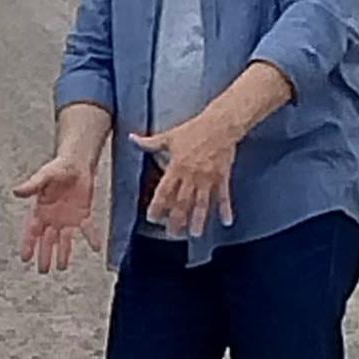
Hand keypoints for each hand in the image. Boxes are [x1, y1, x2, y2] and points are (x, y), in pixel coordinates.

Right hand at [14, 156, 102, 273]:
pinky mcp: (82, 215)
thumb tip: (16, 191)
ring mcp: (68, 218)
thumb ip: (32, 185)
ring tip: (61, 267)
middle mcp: (53, 218)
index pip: (32, 231)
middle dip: (44, 255)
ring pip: (64, 240)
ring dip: (63, 253)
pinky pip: (87, 228)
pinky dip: (91, 237)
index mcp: (40, 210)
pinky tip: (96, 247)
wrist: (77, 163)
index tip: (25, 258)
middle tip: (43, 270)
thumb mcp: (44, 176)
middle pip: (47, 240)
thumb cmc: (58, 168)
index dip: (28, 244)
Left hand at [130, 113, 237, 237]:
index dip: (157, 206)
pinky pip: (224, 196)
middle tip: (172, 234)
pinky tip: (226, 222)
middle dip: (176, 219)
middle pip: (182, 203)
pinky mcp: (223, 177)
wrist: (221, 124)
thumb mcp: (169, 136)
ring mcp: (208, 178)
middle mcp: (192, 176)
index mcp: (177, 167)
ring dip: (198, 220)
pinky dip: (226, 209)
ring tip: (194, 234)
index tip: (152, 218)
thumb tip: (131, 138)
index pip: (164, 192)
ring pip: (202, 203)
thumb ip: (150, 142)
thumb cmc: (194, 130)